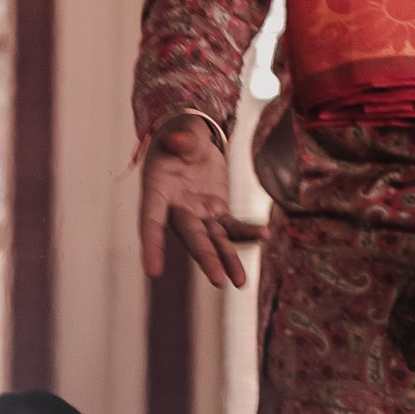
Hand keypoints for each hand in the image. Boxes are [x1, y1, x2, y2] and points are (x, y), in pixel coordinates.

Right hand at [140, 116, 245, 288]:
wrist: (192, 137)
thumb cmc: (179, 132)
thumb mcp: (180, 130)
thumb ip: (182, 139)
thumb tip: (181, 142)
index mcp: (157, 191)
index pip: (151, 222)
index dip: (152, 246)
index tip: (153, 271)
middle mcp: (176, 209)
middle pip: (191, 237)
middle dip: (205, 258)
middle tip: (217, 280)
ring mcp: (198, 213)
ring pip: (214, 240)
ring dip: (228, 260)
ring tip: (240, 283)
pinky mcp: (217, 211)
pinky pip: (232, 227)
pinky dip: (247, 233)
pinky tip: (263, 236)